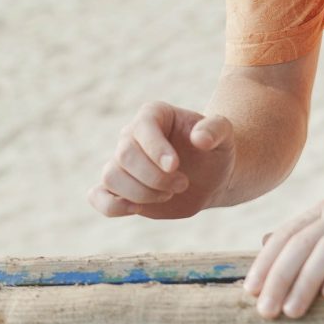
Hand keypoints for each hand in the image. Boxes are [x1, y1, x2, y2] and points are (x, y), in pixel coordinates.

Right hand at [87, 101, 234, 218]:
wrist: (211, 176)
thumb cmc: (216, 149)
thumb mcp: (225, 134)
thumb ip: (215, 129)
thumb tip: (199, 138)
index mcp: (154, 114)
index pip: (143, 126)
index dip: (155, 149)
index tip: (175, 166)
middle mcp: (132, 135)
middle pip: (124, 154)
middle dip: (154, 176)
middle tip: (182, 183)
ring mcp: (122, 162)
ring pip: (110, 176)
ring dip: (141, 193)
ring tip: (169, 194)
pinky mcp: (119, 189)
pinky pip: (98, 196)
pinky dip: (111, 206)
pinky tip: (136, 209)